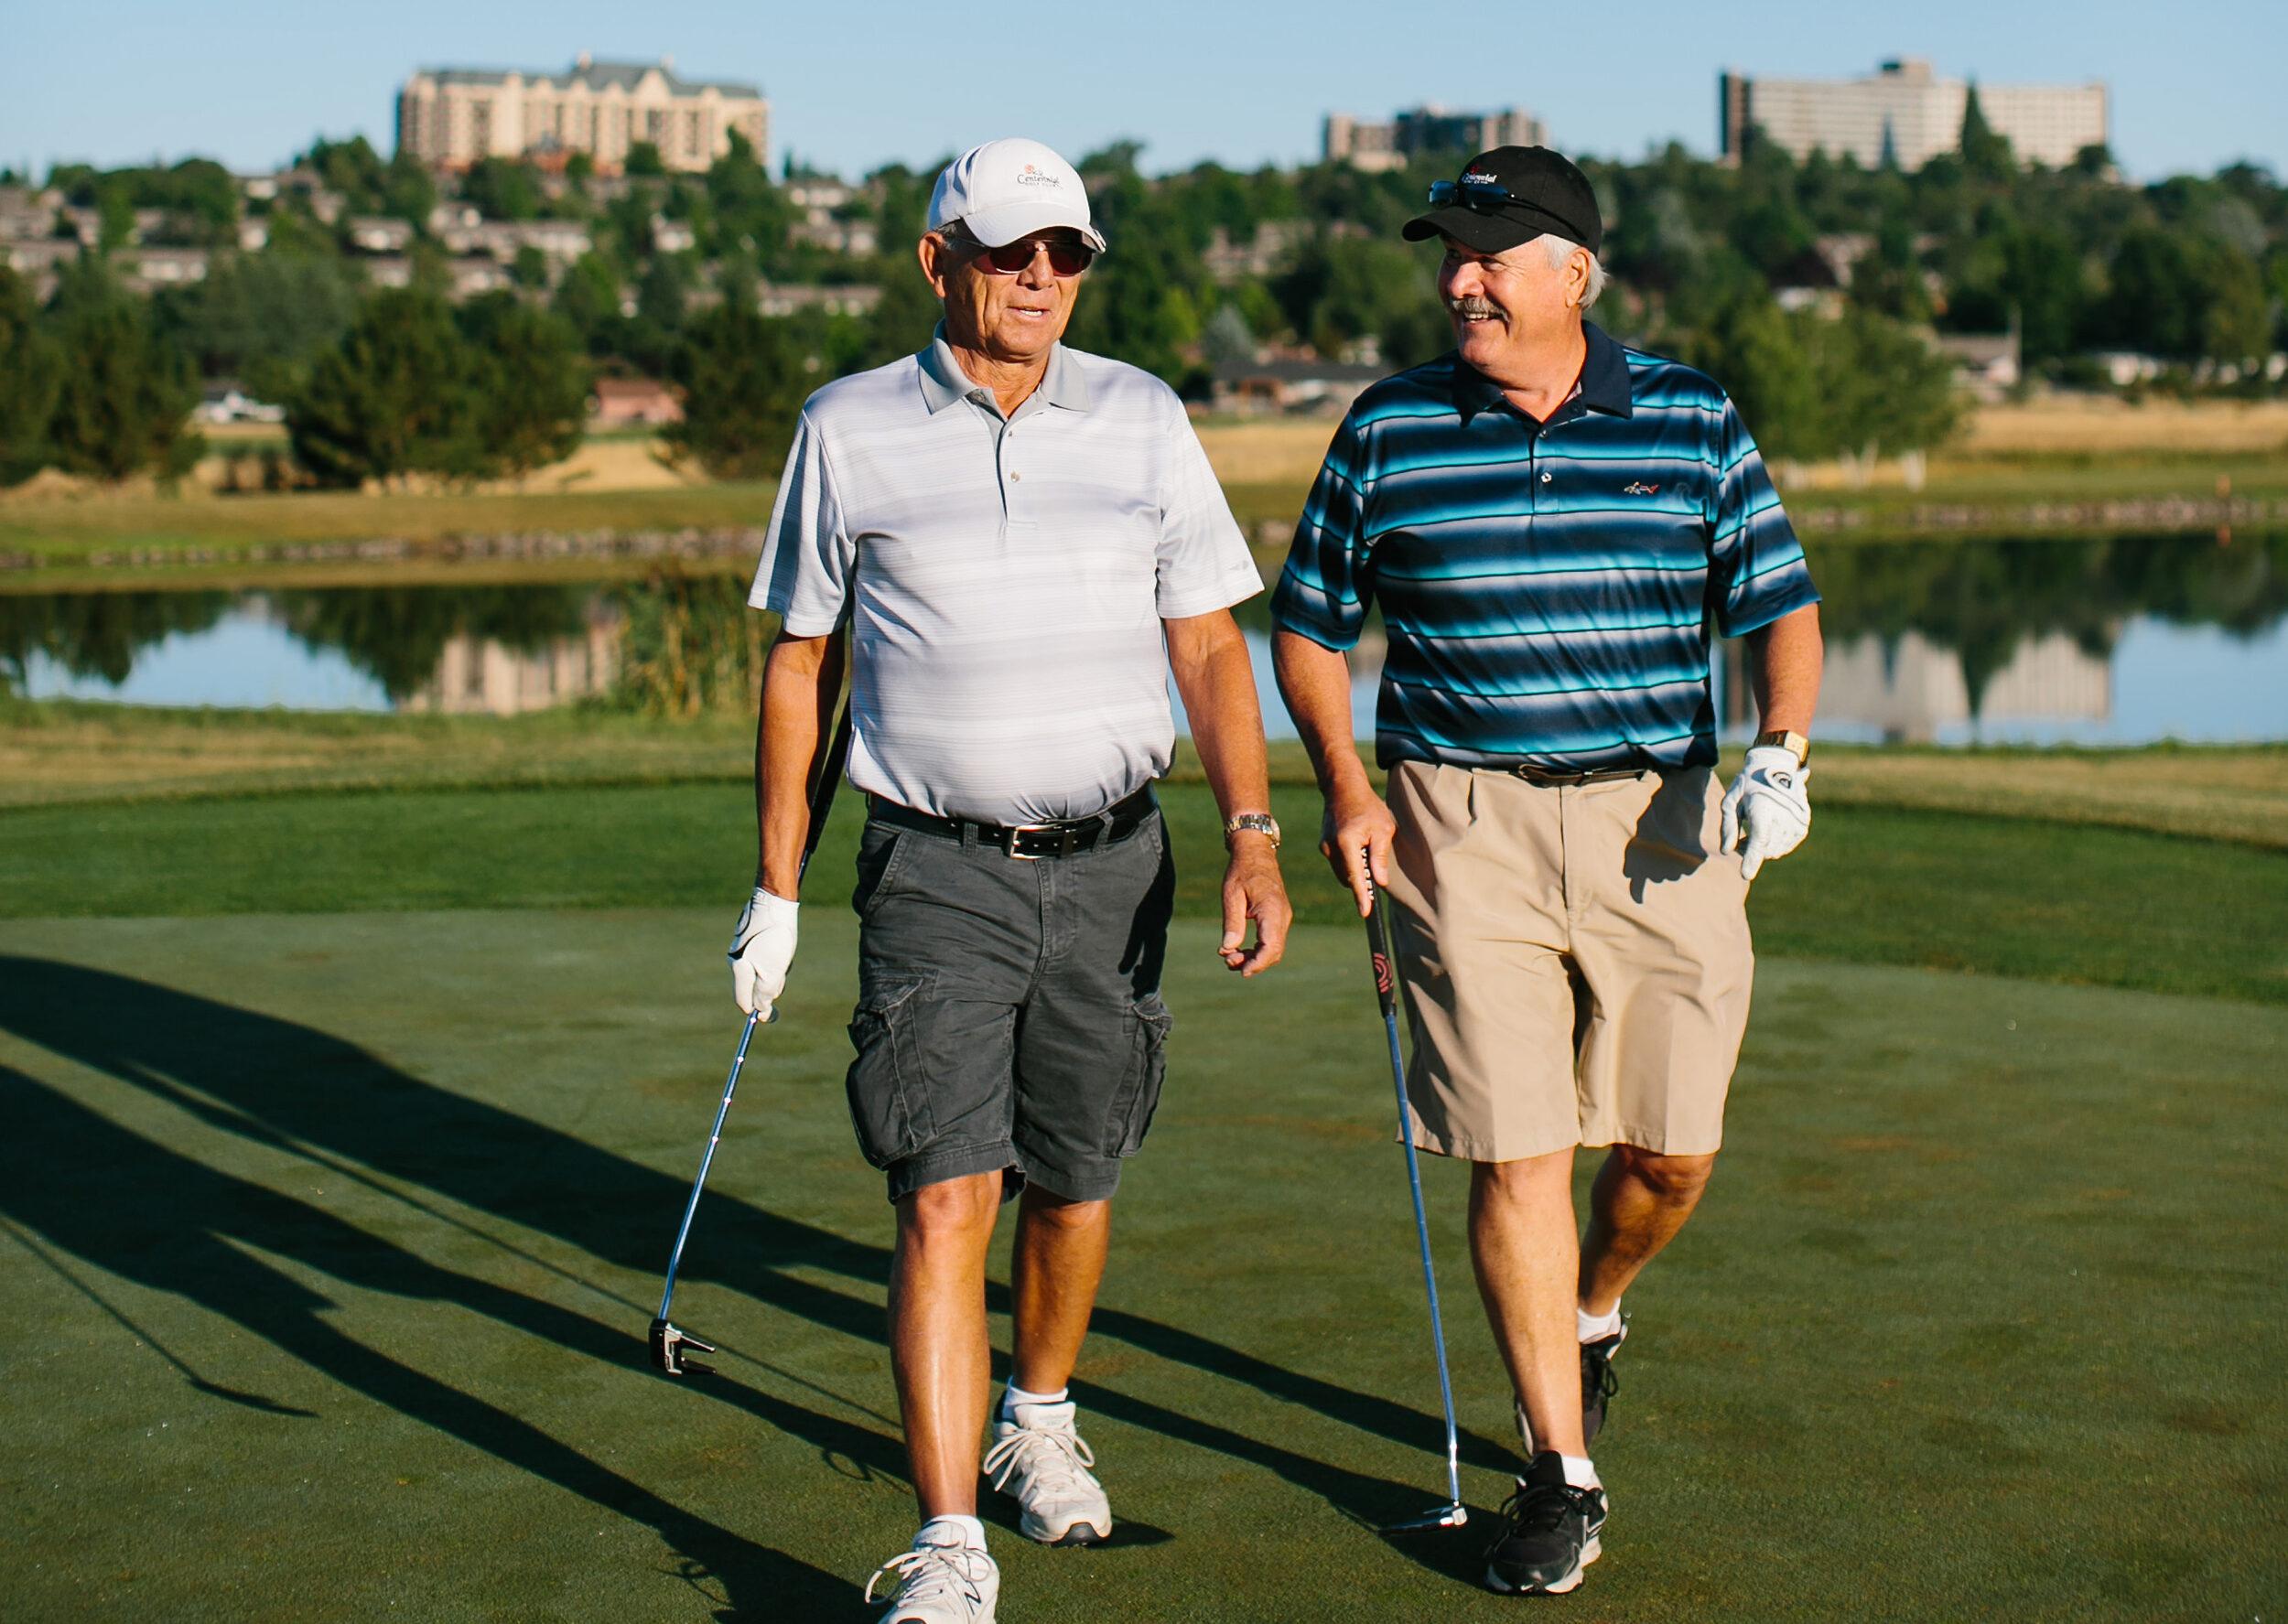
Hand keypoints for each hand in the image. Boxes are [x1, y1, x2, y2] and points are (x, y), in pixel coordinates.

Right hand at [728, 886, 799, 1017]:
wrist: (776, 901)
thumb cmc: (776, 935)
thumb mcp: (774, 970)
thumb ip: (765, 993)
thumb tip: (761, 1013)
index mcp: (739, 969)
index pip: (744, 1002)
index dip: (759, 1011)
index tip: (775, 1016)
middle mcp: (737, 961)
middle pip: (756, 988)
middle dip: (772, 985)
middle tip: (782, 969)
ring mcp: (744, 950)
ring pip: (763, 973)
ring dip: (777, 970)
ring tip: (782, 952)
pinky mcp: (752, 941)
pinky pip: (766, 959)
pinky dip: (776, 957)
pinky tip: (781, 944)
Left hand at [1220, 837, 1290, 975]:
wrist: (1255, 853)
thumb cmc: (1241, 870)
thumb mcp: (1231, 895)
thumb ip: (1232, 922)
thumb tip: (1228, 949)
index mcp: (1272, 910)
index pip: (1271, 946)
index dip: (1257, 963)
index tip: (1242, 972)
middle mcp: (1282, 916)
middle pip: (1274, 952)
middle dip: (1253, 963)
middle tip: (1228, 962)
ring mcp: (1282, 917)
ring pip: (1274, 949)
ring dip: (1254, 958)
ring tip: (1230, 957)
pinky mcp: (1278, 918)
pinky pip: (1272, 941)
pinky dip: (1257, 950)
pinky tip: (1239, 950)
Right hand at [1318, 778, 1395, 916]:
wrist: (1343, 788)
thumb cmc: (1368, 806)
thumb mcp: (1383, 829)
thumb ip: (1380, 856)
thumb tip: (1380, 881)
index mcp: (1347, 843)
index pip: (1356, 877)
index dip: (1362, 896)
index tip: (1366, 912)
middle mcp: (1332, 848)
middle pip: (1349, 878)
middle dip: (1362, 881)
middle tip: (1377, 873)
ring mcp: (1325, 847)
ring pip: (1343, 872)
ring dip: (1356, 871)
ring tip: (1368, 850)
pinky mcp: (1324, 846)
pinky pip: (1339, 864)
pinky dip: (1350, 863)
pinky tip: (1359, 848)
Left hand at [1720, 746, 1810, 880]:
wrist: (1778, 767)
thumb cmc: (1749, 784)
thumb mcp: (1731, 800)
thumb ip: (1728, 826)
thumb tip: (1726, 851)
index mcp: (1764, 810)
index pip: (1759, 841)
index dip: (1751, 859)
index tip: (1745, 874)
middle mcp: (1784, 818)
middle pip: (1764, 850)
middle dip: (1750, 850)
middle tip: (1740, 839)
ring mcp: (1797, 823)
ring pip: (1775, 851)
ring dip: (1762, 848)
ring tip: (1753, 831)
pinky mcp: (1803, 827)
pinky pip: (1785, 847)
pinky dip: (1774, 844)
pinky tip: (1768, 830)